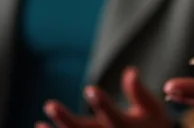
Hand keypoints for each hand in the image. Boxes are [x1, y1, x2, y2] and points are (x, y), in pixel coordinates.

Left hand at [40, 68, 171, 127]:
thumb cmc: (153, 125)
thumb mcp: (151, 108)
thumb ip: (139, 93)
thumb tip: (130, 71)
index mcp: (127, 127)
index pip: (113, 116)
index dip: (102, 104)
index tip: (90, 89)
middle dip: (67, 120)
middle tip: (50, 105)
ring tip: (40, 124)